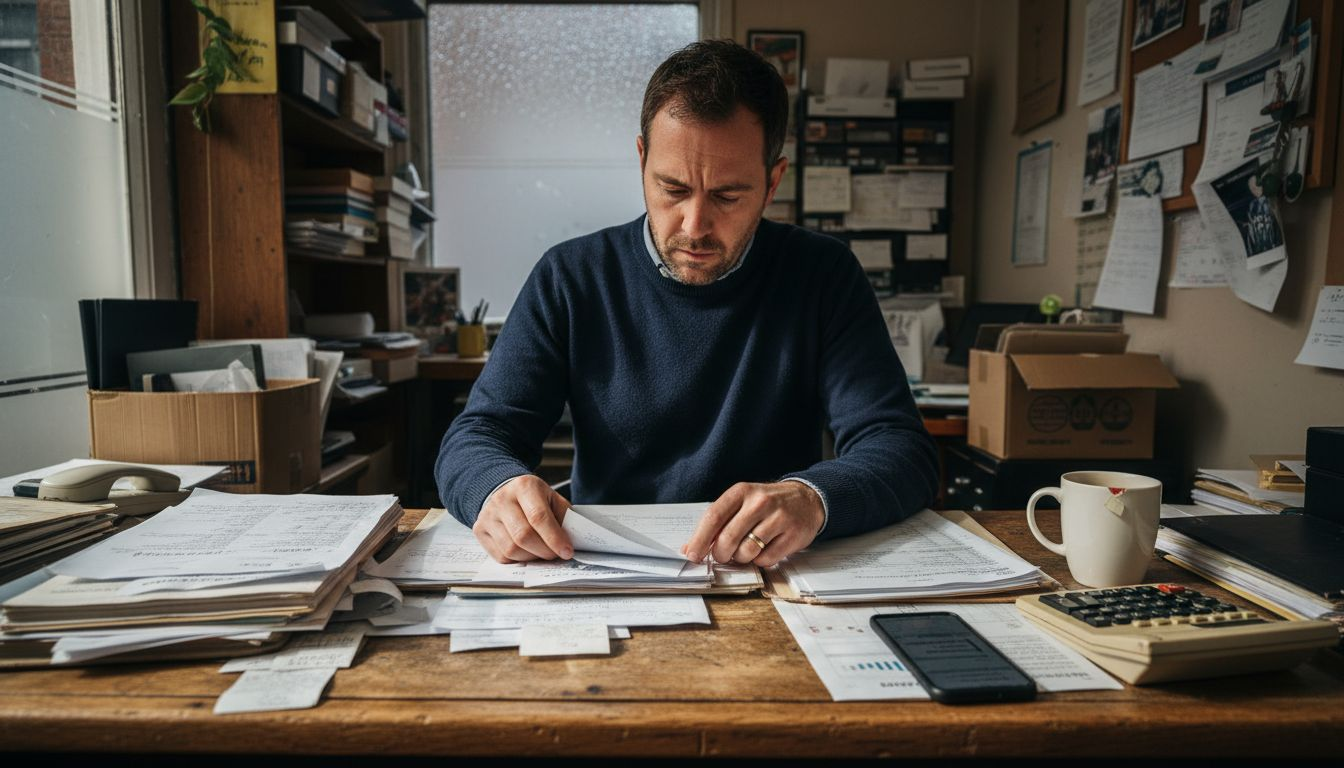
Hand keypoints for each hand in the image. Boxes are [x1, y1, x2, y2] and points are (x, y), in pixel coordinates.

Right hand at [473, 475, 573, 562]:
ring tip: (541, 553)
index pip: (539, 517)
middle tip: (555, 554)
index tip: (567, 552)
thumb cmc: (532, 499)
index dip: (554, 538)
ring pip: (511, 549)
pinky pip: (500, 556)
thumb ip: (564, 517)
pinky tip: (526, 552)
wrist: (503, 491)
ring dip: (531, 557)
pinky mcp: (480, 530)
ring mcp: (488, 515)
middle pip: (523, 536)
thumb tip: (573, 541)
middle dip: (544, 551)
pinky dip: (517, 559)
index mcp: (524, 486)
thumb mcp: (552, 499)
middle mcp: (502, 499)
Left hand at [682, 481, 823, 567]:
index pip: (714, 516)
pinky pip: (766, 559)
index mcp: (742, 492)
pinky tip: (764, 549)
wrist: (806, 500)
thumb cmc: (767, 504)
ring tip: (747, 549)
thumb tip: (690, 548)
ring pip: (746, 552)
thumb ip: (718, 522)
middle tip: (723, 555)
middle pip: (728, 538)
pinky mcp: (792, 535)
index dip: (700, 539)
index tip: (692, 554)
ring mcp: (778, 518)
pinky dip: (760, 560)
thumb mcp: (742, 503)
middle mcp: (760, 502)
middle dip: (720, 554)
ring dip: (741, 558)